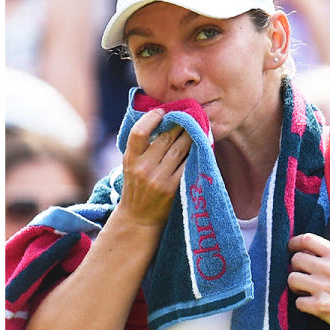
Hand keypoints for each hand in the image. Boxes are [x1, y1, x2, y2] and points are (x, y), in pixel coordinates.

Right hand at [116, 109, 191, 226]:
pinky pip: (187, 164)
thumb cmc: (135, 186)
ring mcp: (159, 179)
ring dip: (191, 135)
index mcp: (130, 159)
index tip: (162, 112)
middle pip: (166, 137)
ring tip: (197, 126)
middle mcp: (143, 167)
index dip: (151, 118)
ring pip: (180, 148)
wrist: (137, 218)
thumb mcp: (130, 165)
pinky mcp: (173, 188)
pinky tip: (200, 146)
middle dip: (179, 123)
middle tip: (189, 115)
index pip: (139, 132)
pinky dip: (195, 153)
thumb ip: (141, 147)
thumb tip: (160, 120)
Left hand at [287, 233, 329, 329]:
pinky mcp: (321, 306)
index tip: (291, 249)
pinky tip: (313, 304)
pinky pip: (297, 302)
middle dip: (296, 269)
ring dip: (296, 286)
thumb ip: (325, 255)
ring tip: (307, 290)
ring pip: (292, 279)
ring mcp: (325, 287)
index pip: (307, 239)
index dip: (294, 243)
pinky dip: (303, 305)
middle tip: (305, 276)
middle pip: (296, 259)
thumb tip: (300, 250)